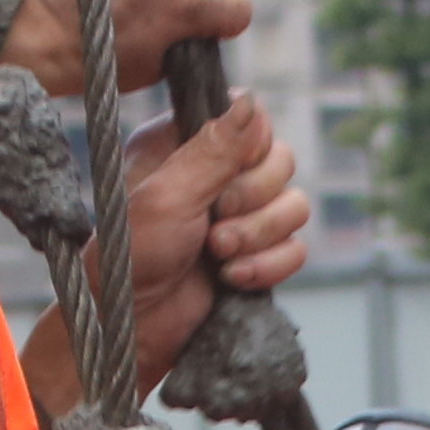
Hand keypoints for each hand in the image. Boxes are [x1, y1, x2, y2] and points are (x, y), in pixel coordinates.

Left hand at [118, 93, 313, 374]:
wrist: (133, 331)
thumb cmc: (133, 258)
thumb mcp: (168, 196)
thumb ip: (214, 148)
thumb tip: (251, 99)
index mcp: (187, 145)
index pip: (253, 120)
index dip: (251, 149)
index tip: (225, 177)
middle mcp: (217, 175)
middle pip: (283, 161)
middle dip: (254, 201)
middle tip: (214, 226)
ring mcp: (239, 217)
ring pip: (295, 206)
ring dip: (259, 236)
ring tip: (218, 255)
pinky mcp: (255, 256)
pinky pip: (297, 249)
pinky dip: (270, 267)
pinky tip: (232, 280)